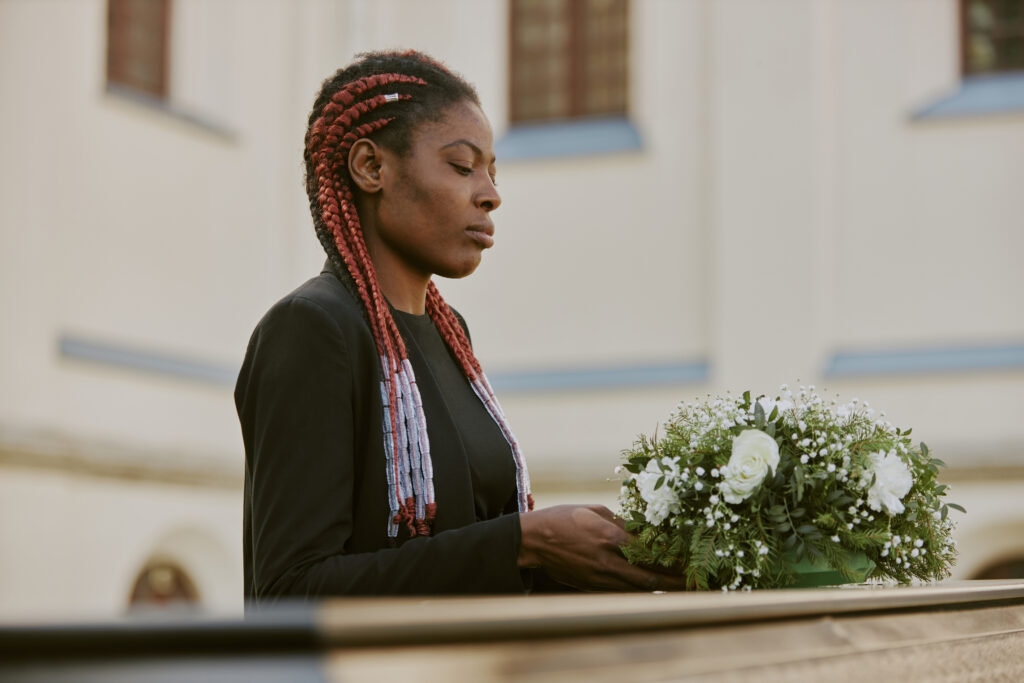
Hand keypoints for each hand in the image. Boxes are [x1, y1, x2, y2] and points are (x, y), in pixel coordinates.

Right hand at [517, 504, 687, 591]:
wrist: (533, 541)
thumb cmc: (563, 519)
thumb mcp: (595, 511)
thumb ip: (622, 523)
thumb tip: (646, 531)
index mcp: (609, 537)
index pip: (649, 552)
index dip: (672, 558)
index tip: (690, 559)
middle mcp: (607, 561)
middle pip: (648, 577)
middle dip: (674, 581)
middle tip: (694, 581)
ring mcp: (600, 577)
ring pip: (638, 588)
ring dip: (660, 588)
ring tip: (680, 586)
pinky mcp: (593, 586)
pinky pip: (623, 590)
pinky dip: (641, 589)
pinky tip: (652, 587)